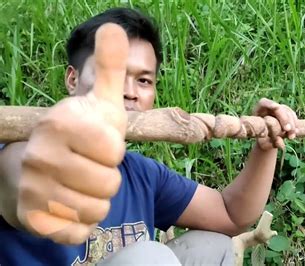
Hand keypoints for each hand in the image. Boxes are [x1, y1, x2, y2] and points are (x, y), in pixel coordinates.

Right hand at [17, 24, 128, 244]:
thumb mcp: (96, 100)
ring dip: (96, 199)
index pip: (114, 150)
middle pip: (109, 183)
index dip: (112, 150)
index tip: (97, 144)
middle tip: (88, 166)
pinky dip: (82, 223)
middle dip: (107, 177)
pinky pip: (79, 232)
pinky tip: (68, 205)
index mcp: (60, 123)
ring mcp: (32, 189)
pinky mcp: (33, 219)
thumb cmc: (77, 133)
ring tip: (79, 184)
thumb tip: (114, 28)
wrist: (30, 165)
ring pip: (97, 209)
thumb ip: (109, 68)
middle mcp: (40, 155)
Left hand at [253, 98, 297, 149]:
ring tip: (291, 136)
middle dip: (284, 118)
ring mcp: (279, 109)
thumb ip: (270, 142)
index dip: (270, 104)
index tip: (276, 107)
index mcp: (259, 110)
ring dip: (292, 124)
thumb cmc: (261, 140)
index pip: (263, 103)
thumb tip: (281, 144)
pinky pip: (293, 116)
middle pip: (279, 108)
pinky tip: (295, 132)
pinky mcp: (287, 113)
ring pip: (288, 112)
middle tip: (287, 129)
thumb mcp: (262, 142)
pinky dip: (295, 125)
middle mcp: (269, 108)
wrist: (266, 138)